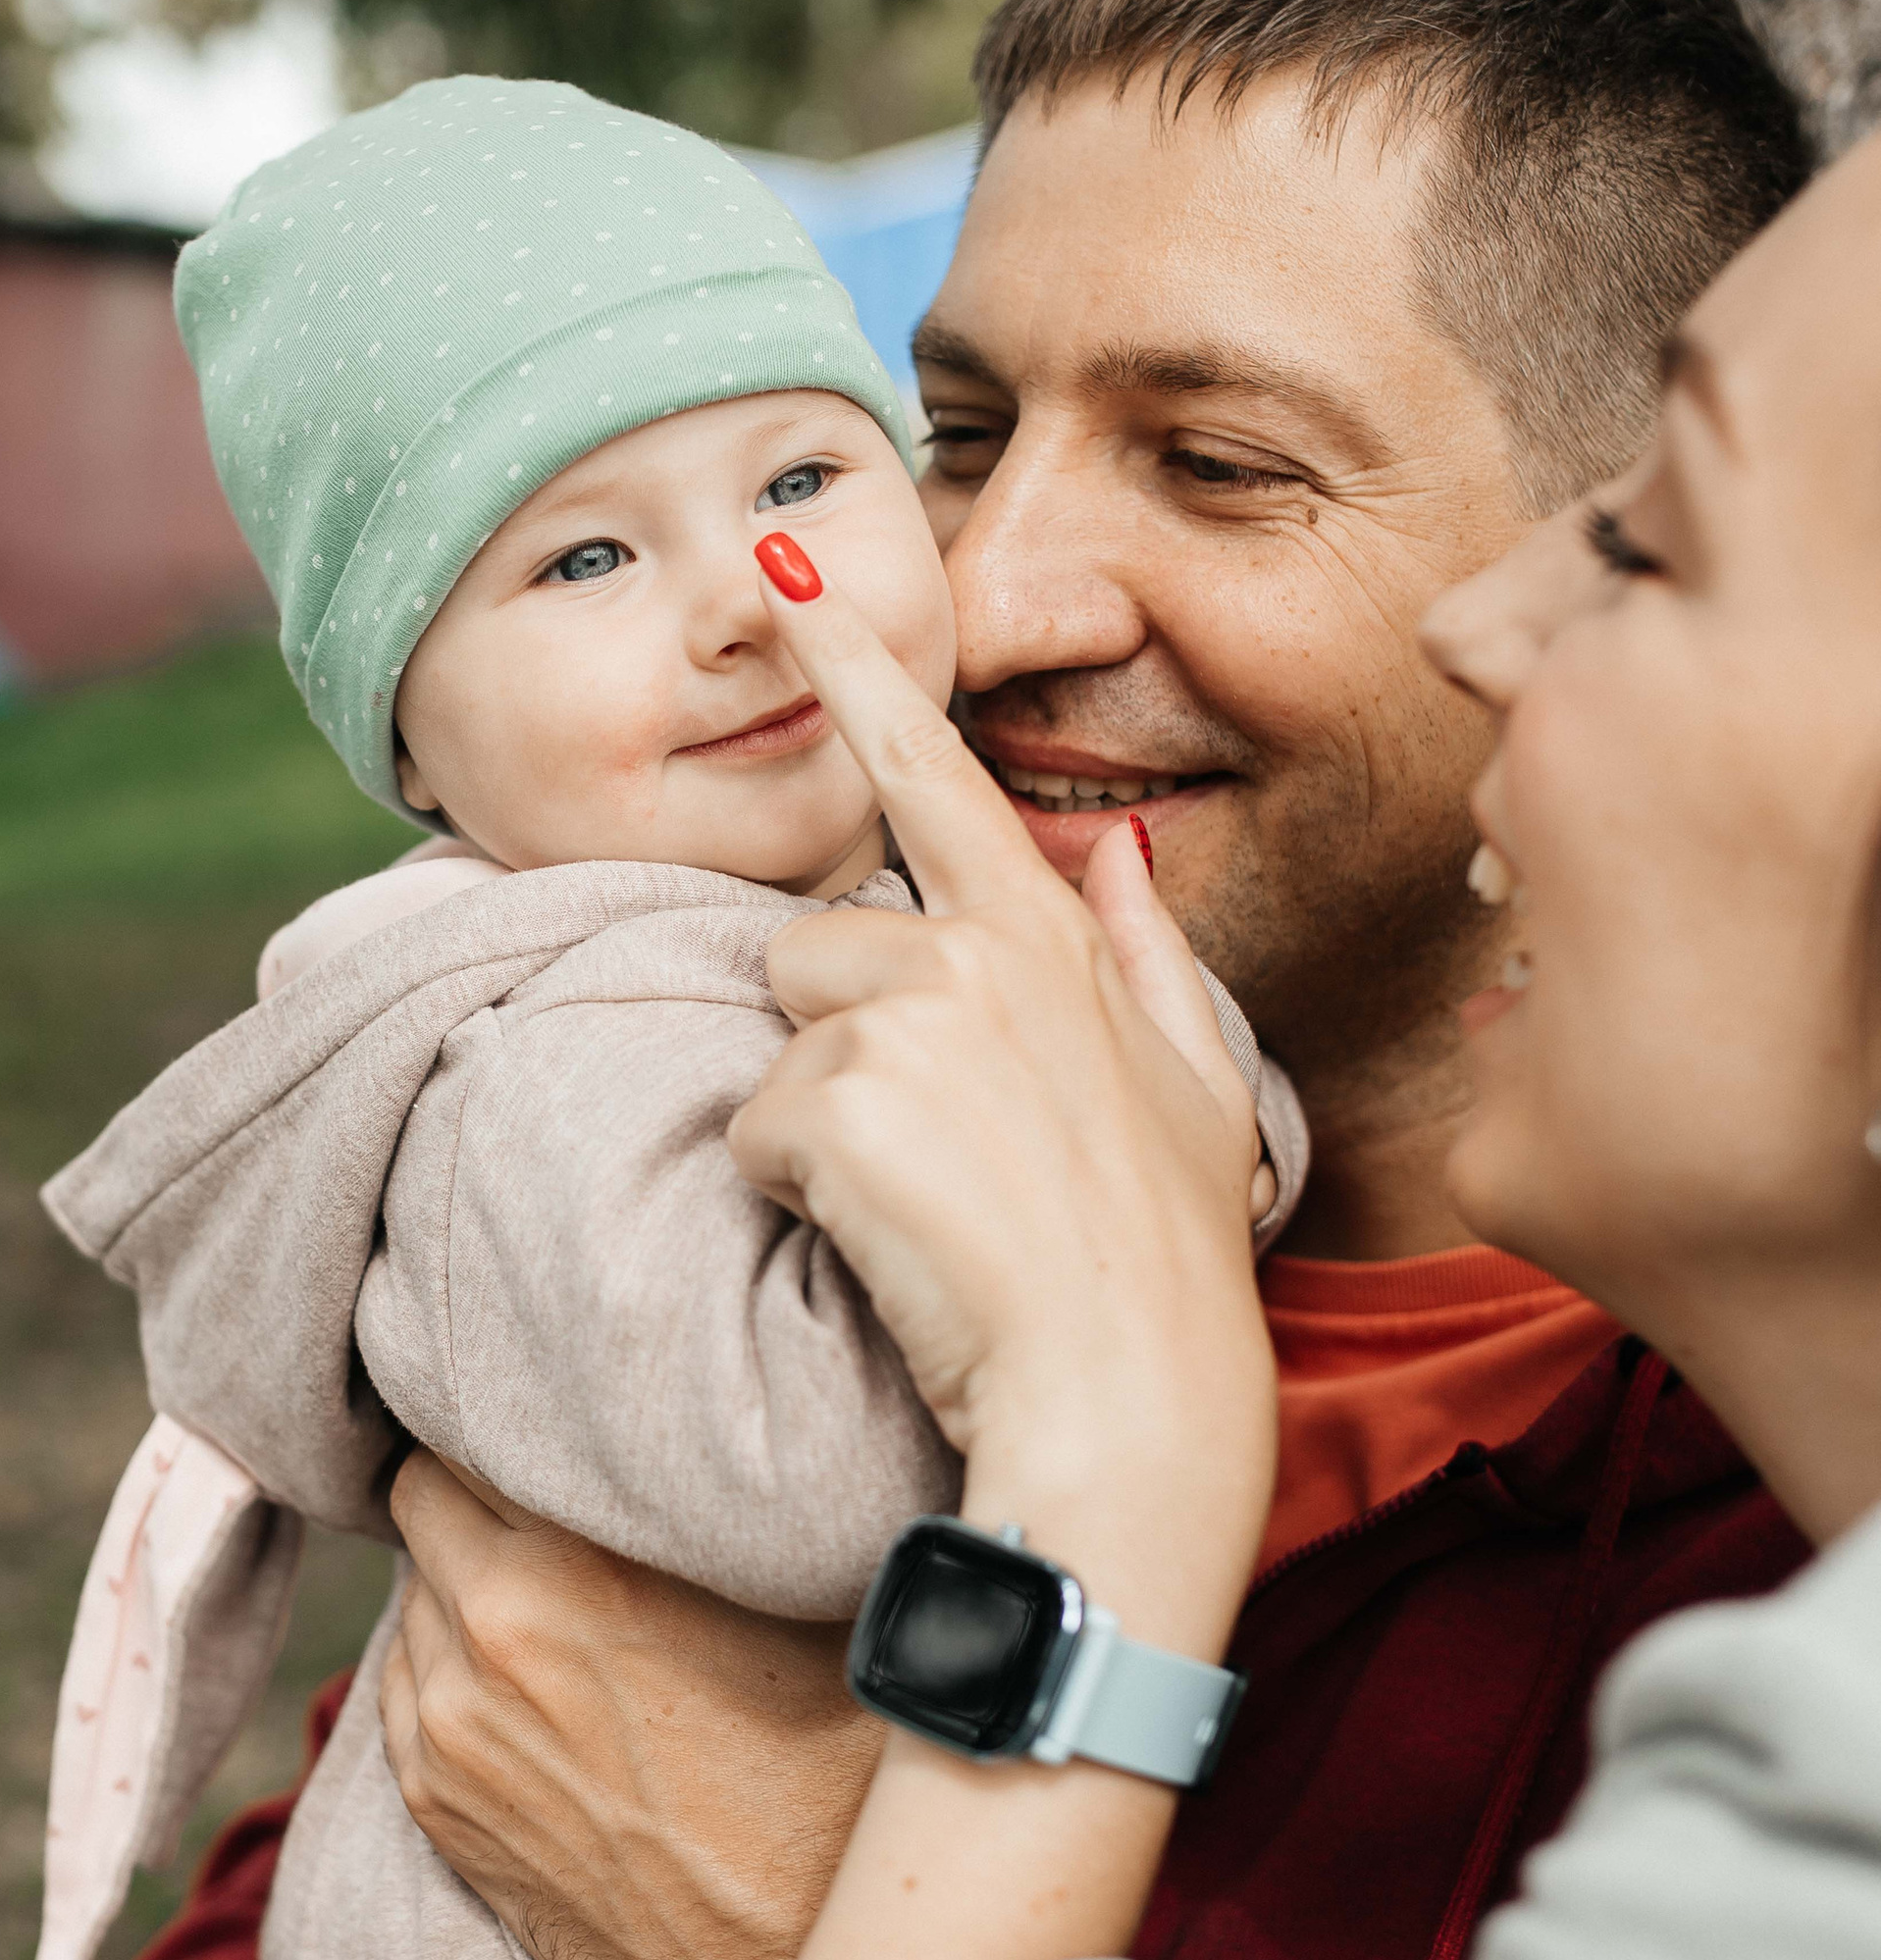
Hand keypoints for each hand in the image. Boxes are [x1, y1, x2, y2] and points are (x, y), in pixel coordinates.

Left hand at [380, 1452, 877, 1959]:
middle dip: (475, 1496)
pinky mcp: (434, 1806)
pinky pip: (401, 1687)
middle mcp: (486, 1636)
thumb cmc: (830, 1776)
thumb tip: (696, 1429)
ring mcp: (443, 1729)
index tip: (551, 1432)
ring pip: (411, 1598)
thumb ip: (719, 1507)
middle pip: (420, 1501)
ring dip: (461, 1587)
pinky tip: (528, 1690)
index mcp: (572, 1564)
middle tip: (544, 1508)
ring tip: (549, 1610)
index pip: (470, 1433)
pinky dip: (447, 1671)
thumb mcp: (803, 1605)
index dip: (517, 1426)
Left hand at [731, 573, 1276, 1648]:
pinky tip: (892, 1238)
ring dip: (820, 1124)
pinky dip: (799, 1193)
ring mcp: (907, 1017)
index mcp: (1053, 934)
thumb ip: (1153, 956)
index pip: (933, 770)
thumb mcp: (1202, 1091)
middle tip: (940, 1161)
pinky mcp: (838, 1099)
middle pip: (814, 952)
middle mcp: (978, 948)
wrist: (1131, 1393)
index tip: (782, 566)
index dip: (852, 663)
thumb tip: (1124, 853)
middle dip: (841, 1047)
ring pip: (782, 1042)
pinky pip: (757, 1131)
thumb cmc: (1166, 1259)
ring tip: (924, 1203)